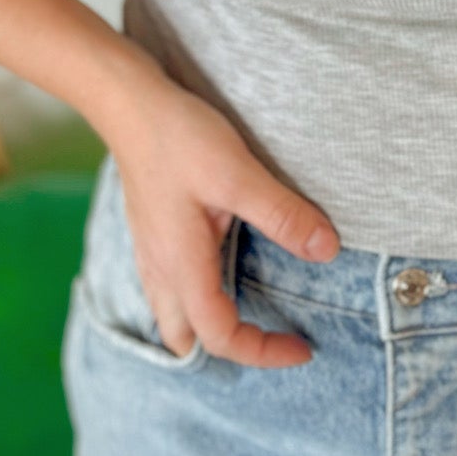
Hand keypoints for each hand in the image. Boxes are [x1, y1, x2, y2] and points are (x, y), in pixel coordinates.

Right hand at [110, 75, 338, 368]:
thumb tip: (327, 251)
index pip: (220, 337)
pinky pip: (168, 288)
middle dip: (231, 349)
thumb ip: (282, 215)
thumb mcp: (239, 174)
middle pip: (187, 341)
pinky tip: (220, 271)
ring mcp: (150, 252)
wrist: (129, 103)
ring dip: (209, 327)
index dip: (263, 352)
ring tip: (252, 310)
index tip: (303, 346)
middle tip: (275, 335)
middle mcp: (160, 269)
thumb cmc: (178, 137)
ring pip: (173, 316)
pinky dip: (196, 300)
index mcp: (181, 266)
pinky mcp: (150, 234)